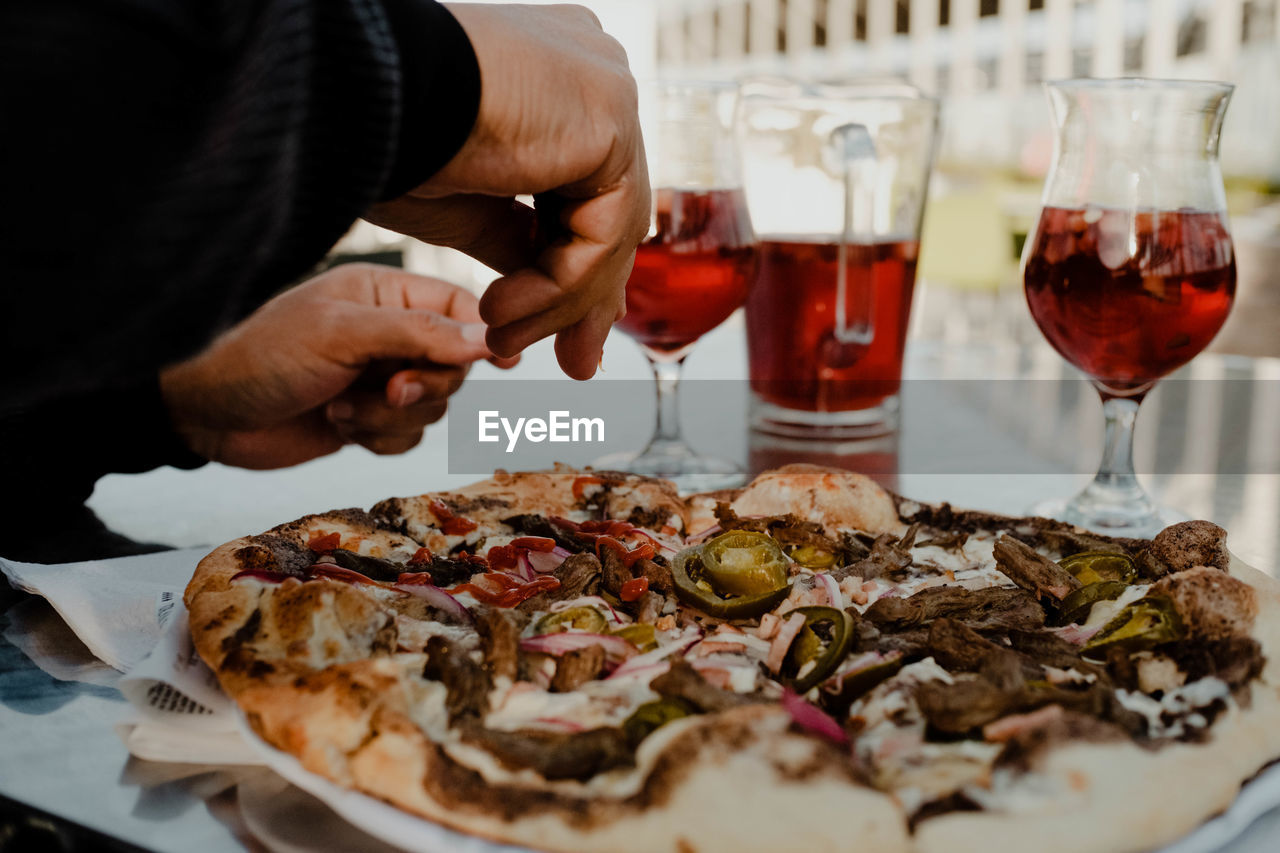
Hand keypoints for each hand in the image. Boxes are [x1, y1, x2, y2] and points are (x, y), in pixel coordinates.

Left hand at [159, 264, 514, 468]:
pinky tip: (336, 426)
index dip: (483, 336)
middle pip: (454, 366)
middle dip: (422, 387)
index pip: (460, 308)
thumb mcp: (343, 335)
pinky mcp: (365, 420)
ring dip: (389, 418)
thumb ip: (419, 333)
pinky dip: (378, 440)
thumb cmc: (263, 355)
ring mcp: (377, 378)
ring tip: (339, 408)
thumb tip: (489, 339)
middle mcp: (389, 334)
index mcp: (386, 295)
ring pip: (433, 407)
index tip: (503, 362)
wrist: (202, 413)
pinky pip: (407, 437)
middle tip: (384, 389)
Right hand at [365, 3, 648, 380]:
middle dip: (585, 300)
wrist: (352, 95)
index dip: (575, 270)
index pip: (591, 194)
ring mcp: (606, 86)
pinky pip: (605, 230)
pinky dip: (560, 286)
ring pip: (610, 230)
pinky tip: (499, 310)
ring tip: (499, 340)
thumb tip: (557, 295)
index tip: (557, 333)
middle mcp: (593, 73)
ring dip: (558, 304)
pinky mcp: (608, 114)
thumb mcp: (464, 206)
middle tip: (574, 363)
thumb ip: (520, 241)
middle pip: (610, 212)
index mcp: (560, 80)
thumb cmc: (378, 136)